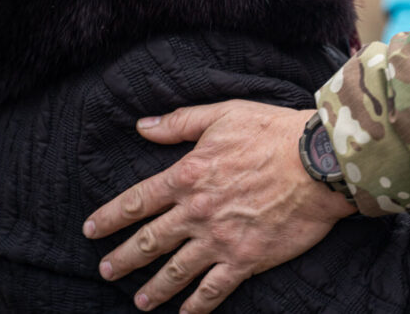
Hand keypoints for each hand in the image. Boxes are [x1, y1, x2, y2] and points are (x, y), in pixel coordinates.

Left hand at [82, 101, 356, 312]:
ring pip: (176, 270)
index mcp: (187, 175)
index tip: (91, 230)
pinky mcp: (246, 259)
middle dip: (123, 259)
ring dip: (154, 288)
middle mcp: (197, 212)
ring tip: (139, 301)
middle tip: (106, 271)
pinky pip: (214, 289)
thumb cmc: (273, 132)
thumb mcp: (224, 114)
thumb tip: (143, 126)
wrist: (318, 163)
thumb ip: (180, 122)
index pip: (137, 201)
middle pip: (150, 241)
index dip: (110, 217)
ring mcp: (220, 239)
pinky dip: (197, 306)